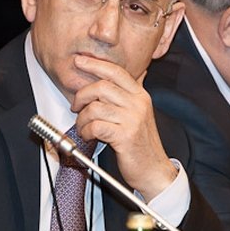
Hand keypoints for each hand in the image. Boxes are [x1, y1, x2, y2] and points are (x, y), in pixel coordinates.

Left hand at [71, 55, 176, 200]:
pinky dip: (86, 131)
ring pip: (95, 108)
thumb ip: (132, 94)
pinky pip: (95, 126)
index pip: (116, 71)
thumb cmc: (142, 144)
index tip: (79, 60)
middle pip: (101, 87)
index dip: (95, 64)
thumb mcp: (140, 113)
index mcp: (140, 95)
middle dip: (81, 95)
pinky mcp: (125, 136)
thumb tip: (138, 71)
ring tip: (83, 127)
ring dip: (82, 119)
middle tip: (75, 106)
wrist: (154, 170)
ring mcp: (132, 119)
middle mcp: (138, 104)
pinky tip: (88, 136)